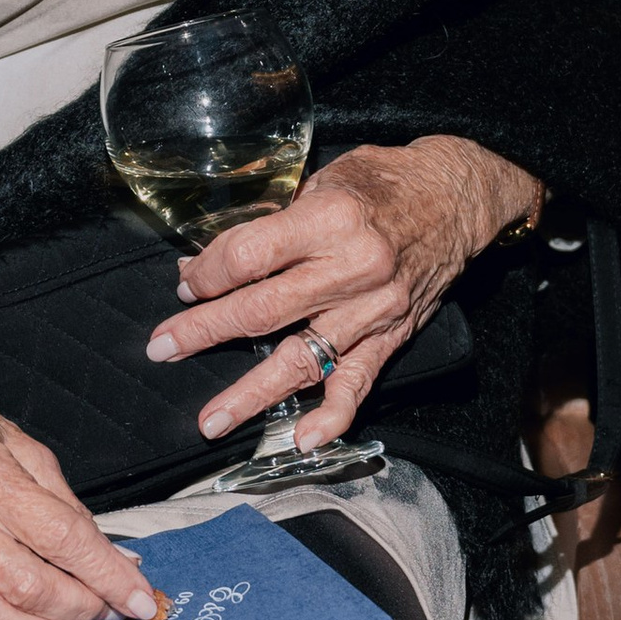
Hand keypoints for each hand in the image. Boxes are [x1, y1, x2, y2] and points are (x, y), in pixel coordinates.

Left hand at [149, 134, 539, 449]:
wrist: (455, 200)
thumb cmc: (384, 183)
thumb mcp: (323, 180)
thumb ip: (272, 223)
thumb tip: (210, 262)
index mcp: (330, 219)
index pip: (250, 256)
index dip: (208, 273)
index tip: (188, 282)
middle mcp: (352, 268)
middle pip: (263, 310)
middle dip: (205, 331)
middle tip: (165, 347)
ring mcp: (373, 309)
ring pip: (301, 358)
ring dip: (251, 392)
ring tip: (212, 420)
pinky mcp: (391, 336)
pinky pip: (358, 382)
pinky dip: (332, 415)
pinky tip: (304, 439)